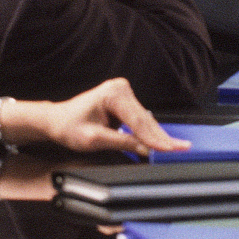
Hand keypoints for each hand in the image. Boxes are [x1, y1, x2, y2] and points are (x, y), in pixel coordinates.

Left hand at [13, 78, 190, 157]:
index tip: (170, 149)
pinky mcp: (124, 101)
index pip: (138, 120)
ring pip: (145, 120)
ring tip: (176, 148)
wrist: (56, 120)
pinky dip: (148, 133)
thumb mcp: (94, 139)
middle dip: (161, 137)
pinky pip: (140, 120)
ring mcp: (123, 93)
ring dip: (157, 136)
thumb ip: (121, 142)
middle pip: (145, 119)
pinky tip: (161, 142)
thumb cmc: (69, 127)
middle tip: (182, 149)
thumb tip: (145, 149)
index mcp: (113, 94)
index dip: (155, 138)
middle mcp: (121, 88)